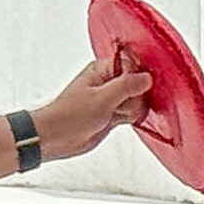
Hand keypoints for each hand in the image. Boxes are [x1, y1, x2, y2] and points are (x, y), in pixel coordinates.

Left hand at [34, 55, 150, 162]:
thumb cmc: (69, 115)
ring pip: (137, 100)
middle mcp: (108, 82)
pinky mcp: (113, 114)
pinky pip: (132, 112)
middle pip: (138, 84)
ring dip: (131, 110)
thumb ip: (127, 85)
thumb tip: (147, 78)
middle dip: (134, 98)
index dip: (137, 78)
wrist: (56, 137)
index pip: (133, 65)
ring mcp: (111, 98)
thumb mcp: (102, 98)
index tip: (132, 91)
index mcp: (102, 69)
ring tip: (114, 115)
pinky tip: (119, 121)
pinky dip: (130, 117)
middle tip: (118, 105)